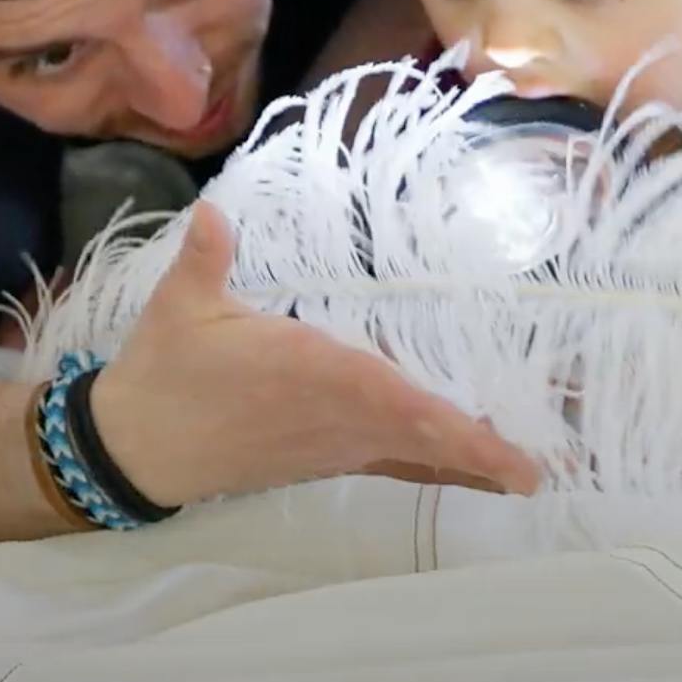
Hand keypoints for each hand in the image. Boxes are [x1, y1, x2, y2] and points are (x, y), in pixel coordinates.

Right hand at [88, 201, 540, 508]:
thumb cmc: (166, 370)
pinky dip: (438, 466)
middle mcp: (331, 417)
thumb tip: (214, 210)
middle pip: (419, 436)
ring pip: (414, 455)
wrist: (135, 448)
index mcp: (304, 373)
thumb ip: (205, 258)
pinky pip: (395, 464)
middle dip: (480, 451)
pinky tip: (477, 471)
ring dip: (471, 461)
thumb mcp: (178, 307)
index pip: (384, 397)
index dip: (440, 422)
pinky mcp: (327, 458)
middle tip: (546, 466)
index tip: (491, 442)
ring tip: (532, 468)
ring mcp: (332, 444)